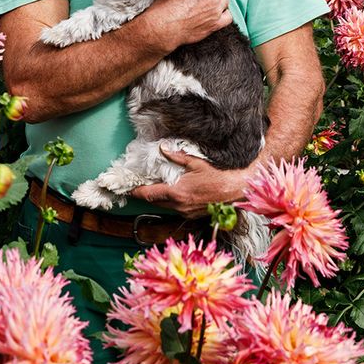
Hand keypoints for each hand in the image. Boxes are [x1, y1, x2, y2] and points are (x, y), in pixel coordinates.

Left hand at [130, 147, 250, 217]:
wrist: (235, 191)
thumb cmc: (218, 177)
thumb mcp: (196, 163)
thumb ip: (176, 156)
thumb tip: (163, 148)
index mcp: (177, 193)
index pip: (149, 194)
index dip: (136, 192)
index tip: (128, 189)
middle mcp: (179, 205)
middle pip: (154, 202)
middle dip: (145, 195)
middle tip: (138, 186)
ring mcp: (185, 212)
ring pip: (164, 206)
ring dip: (157, 199)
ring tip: (153, 188)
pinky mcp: (191, 215)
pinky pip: (175, 209)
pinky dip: (169, 202)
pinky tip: (171, 194)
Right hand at [139, 0, 232, 53]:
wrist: (163, 28)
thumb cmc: (167, 9)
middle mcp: (213, 4)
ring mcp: (215, 17)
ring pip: (226, 6)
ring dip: (221, 4)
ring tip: (212, 5)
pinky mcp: (213, 28)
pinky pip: (227, 20)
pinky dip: (224, 16)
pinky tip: (216, 15)